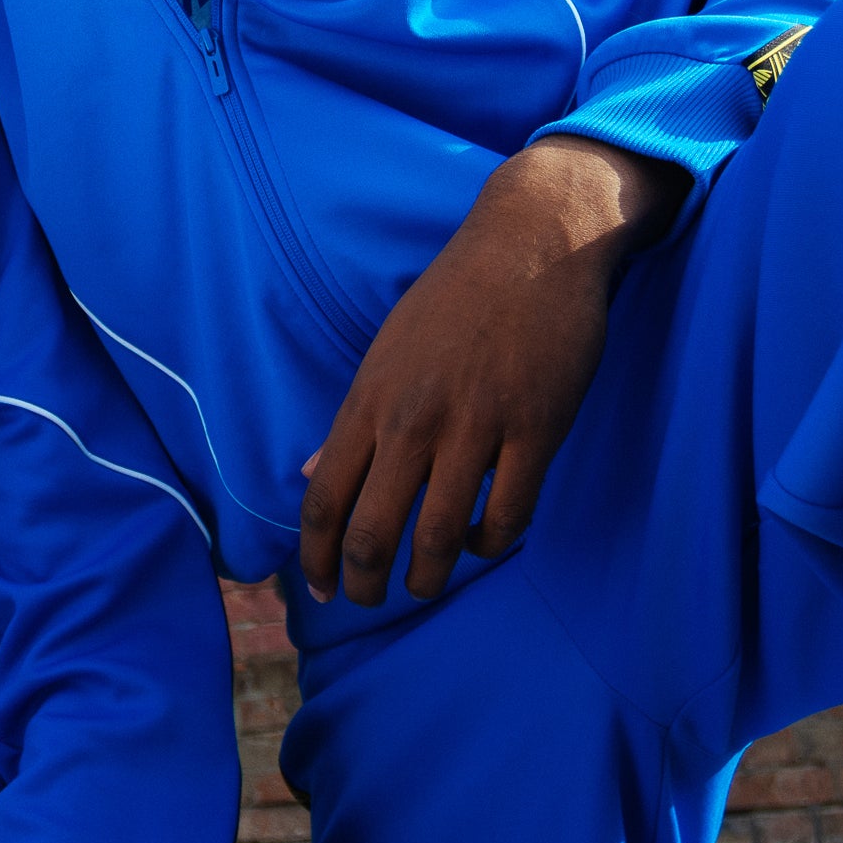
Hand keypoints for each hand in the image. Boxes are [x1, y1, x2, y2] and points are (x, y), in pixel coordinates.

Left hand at [300, 137, 687, 606]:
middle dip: (364, 582)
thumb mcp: (386, 351)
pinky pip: (508, 515)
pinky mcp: (535, 430)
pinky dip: (491, 544)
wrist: (532, 242)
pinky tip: (484, 542)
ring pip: (439, 537)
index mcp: (369, 400)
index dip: (315, 557)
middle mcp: (413, 420)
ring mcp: (475, 427)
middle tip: (369, 600)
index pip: (322, 499)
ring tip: (425, 587)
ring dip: (428, 579)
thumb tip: (307, 475)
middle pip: (371, 531)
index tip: (319, 588)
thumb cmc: (455, 297)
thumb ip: (352, 420)